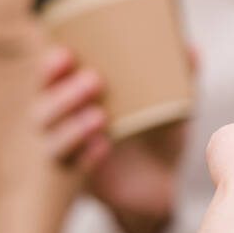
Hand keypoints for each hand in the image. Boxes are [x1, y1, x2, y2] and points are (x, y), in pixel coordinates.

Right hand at [30, 45, 189, 232]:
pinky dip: (86, 157)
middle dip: (62, 94)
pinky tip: (103, 146)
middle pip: (42, 111)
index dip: (49, 67)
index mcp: (78, 98)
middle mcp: (65, 126)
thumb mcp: (169, 103)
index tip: (65, 53)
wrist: (162, 182)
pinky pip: (74, 171)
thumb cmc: (156, 132)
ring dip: (71, 127)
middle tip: (94, 80)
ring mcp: (72, 156)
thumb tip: (191, 50)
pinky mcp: (84, 182)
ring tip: (99, 115)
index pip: (49, 80)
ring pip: (52, 143)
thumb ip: (178, 77)